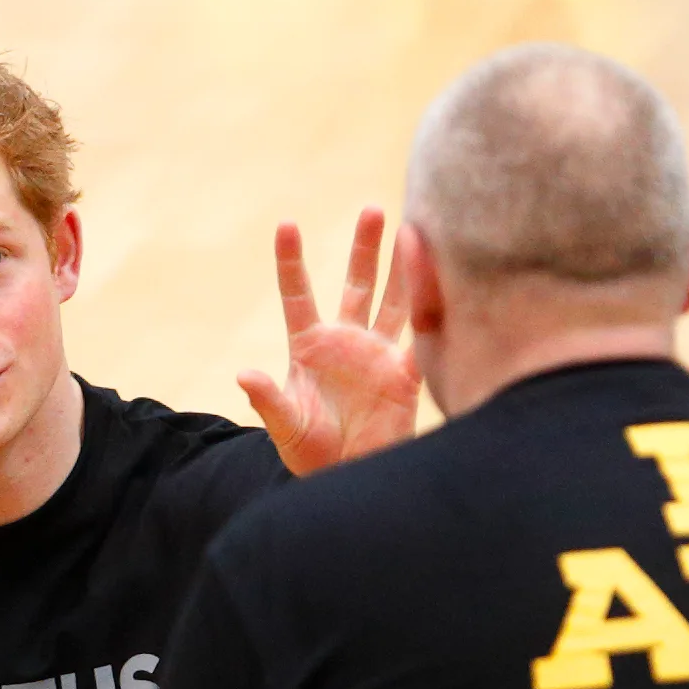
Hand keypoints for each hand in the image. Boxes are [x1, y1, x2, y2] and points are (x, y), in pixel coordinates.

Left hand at [237, 211, 422, 475]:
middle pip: (358, 284)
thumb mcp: (286, 427)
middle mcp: (346, 342)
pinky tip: (444, 280)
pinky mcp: (405, 374)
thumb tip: (243, 375)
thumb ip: (268, 401)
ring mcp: (377, 355)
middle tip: (373, 210)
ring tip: (413, 229)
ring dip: (403, 268)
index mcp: (309, 347)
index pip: (298, 295)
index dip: (292, 262)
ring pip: (394, 301)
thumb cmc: (311, 455)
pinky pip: (422, 337)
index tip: (287, 225)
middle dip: (365, 249)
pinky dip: (433, 310)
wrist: (349, 479)